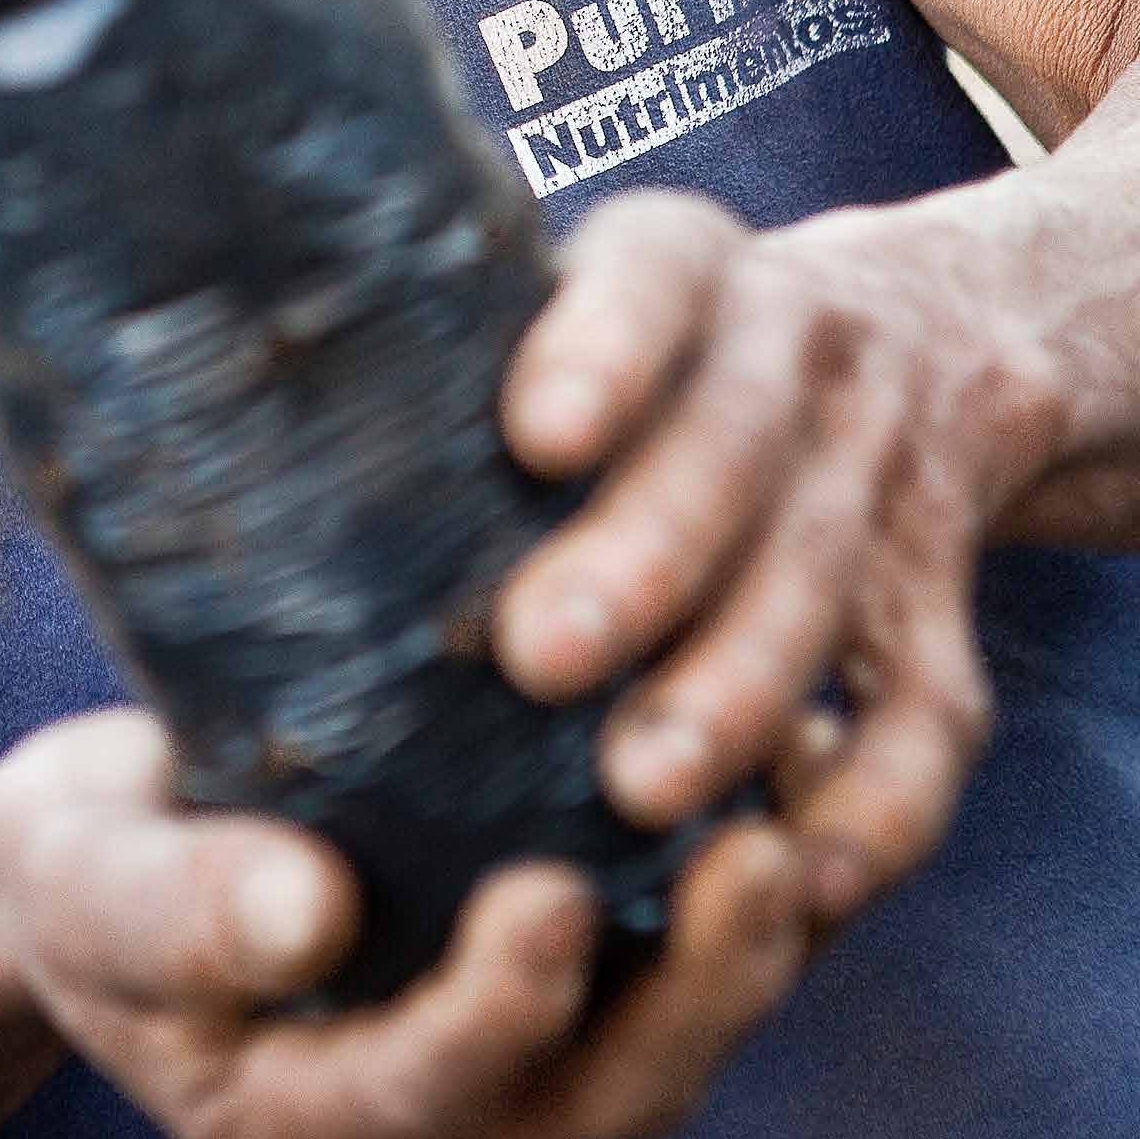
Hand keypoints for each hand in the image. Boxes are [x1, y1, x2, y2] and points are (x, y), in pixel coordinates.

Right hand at [0, 708, 808, 1138]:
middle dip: (696, 989)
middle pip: (600, 1093)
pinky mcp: (566, 962)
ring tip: (815, 798)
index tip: (547, 894)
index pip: (424, 1093)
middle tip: (757, 856)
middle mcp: (432, 1114)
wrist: (113, 843)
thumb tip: (307, 917)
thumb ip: (179, 909)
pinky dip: (762, 868)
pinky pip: (684, 944)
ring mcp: (514, 1048)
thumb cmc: (83, 860)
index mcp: (298, 1121)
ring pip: (672, 1031)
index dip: (499, 1013)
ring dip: (760, 937)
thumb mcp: (89, 878)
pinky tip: (804, 745)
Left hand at [495, 187, 1068, 925]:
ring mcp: (882, 476)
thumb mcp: (560, 289)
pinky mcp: (937, 606)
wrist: (923, 340)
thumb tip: (202, 394)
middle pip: (737, 448)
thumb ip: (433, 338)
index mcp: (684, 259)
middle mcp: (800, 348)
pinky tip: (793, 879)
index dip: (604, 348)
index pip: (652, 275)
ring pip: (821, 583)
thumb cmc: (632, 348)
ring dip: (737, 691)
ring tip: (637, 792)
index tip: (532, 434)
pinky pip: (929, 718)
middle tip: (538, 656)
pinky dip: (876, 806)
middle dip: (647, 554)